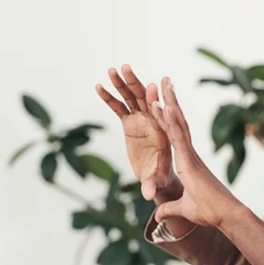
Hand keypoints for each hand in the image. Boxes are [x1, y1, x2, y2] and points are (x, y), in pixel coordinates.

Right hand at [95, 65, 175, 200]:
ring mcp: (141, 120)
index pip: (162, 115)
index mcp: (164, 132)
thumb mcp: (157, 180)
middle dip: (136, 84)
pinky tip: (99, 85)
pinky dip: (110, 97)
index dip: (157, 102)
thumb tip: (148, 196)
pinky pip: (119, 107)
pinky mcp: (130, 123)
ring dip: (123, 83)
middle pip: (145, 99)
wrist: (157, 176)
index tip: (153, 88)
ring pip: (132, 98)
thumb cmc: (161, 178)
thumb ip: (152, 184)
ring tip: (112, 69)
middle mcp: (153, 122)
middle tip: (127, 68)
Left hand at [150, 78, 243, 227]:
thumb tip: (159, 216)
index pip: (175, 135)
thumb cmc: (210, 212)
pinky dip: (171, 122)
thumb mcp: (183, 210)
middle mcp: (190, 154)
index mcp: (188, 162)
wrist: (225, 215)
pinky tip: (164, 106)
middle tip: (164, 82)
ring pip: (178, 124)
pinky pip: (178, 138)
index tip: (163, 102)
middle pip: (178, 123)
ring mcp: (190, 156)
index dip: (169, 118)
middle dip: (170, 101)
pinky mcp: (190, 161)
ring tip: (162, 84)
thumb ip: (170, 209)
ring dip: (169, 103)